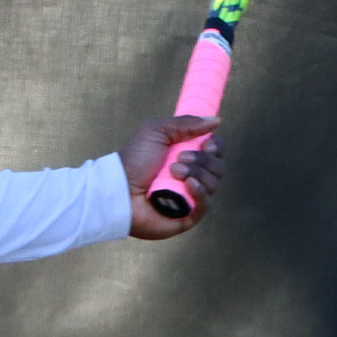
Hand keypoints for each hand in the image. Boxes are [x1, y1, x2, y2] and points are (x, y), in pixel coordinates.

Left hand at [120, 115, 224, 239]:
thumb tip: (216, 120)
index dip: (216, 146)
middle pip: (218, 166)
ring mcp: (191, 197)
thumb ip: (186, 123)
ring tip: (173, 172)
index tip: (207, 143)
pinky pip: (206, 204)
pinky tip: (188, 185)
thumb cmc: (133, 161)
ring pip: (213, 184)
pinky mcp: (188, 216)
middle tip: (179, 158)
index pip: (216, 151)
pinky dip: (200, 192)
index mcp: (187, 156)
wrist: (118, 189)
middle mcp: (192, 176)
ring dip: (195, 174)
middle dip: (202, 159)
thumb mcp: (156, 132)